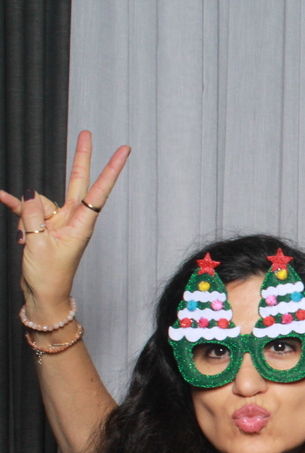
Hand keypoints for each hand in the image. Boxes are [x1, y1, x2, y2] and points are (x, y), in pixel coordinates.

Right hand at [1, 131, 129, 318]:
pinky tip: (2, 198)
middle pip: (77, 182)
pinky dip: (16, 206)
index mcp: (81, 223)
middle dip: (81, 157)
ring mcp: (58, 222)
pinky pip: (28, 210)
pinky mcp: (43, 227)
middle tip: (87, 133)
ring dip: (28, 215)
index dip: (110, 169)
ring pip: (41, 201)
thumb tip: (30, 194)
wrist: (44, 297)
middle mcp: (72, 219)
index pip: (98, 190)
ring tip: (28, 240)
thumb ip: (34, 216)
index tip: (123, 151)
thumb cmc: (49, 277)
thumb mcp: (39, 245)